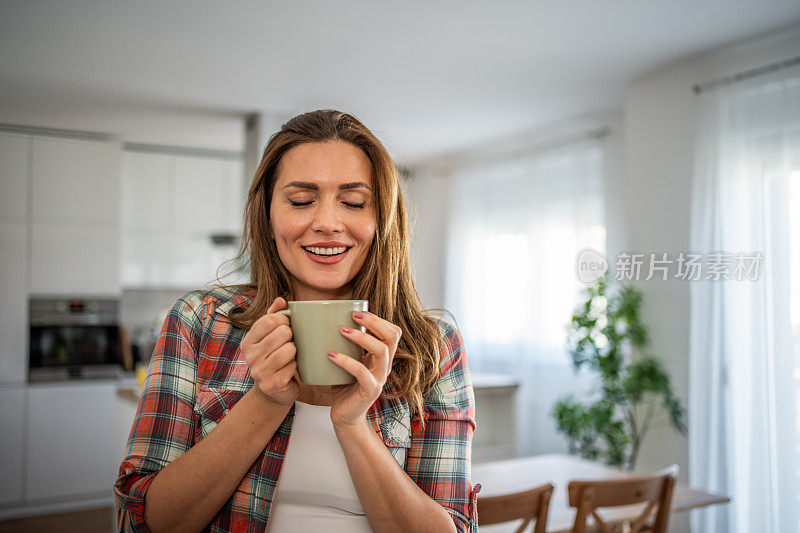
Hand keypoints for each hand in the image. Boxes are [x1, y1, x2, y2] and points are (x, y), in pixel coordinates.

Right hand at [241, 297, 302, 406]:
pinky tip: (291, 368)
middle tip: (290, 341)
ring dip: (295, 351)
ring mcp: (259, 372)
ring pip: (289, 349)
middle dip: (292, 335)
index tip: (288, 325)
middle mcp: (250, 356)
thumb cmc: (274, 357)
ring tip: (291, 354)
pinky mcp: (271, 384)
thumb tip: (281, 300)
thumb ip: (274, 316)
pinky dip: (296, 366)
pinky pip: (293, 366)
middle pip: (282, 333)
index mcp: (248, 341)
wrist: (273, 391)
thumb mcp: (269, 336)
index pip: (269, 320)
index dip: (284, 319)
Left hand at [327, 310, 401, 429]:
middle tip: (354, 315)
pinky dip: (346, 361)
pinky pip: (362, 372)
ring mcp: (379, 378)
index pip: (393, 332)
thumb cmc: (344, 385)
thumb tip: (328, 319)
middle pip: (392, 337)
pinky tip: (330, 354)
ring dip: (362, 337)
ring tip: (342, 330)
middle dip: (374, 322)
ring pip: (382, 351)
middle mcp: (385, 366)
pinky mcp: (369, 391)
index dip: (380, 319)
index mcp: (382, 357)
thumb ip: (348, 345)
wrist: (345, 416)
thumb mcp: (349, 361)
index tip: (359, 312)